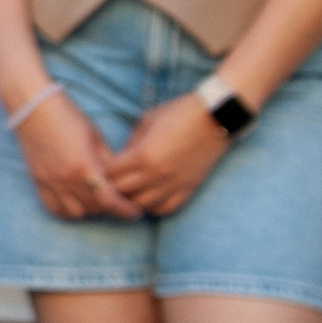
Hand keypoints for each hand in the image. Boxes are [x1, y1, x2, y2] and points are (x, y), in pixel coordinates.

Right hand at [14, 91, 142, 221]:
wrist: (34, 109)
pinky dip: (67, 210)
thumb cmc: (68, 117)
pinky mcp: (38, 182)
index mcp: (84, 166)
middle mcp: (66, 179)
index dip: (125, 209)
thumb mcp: (95, 138)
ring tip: (96, 199)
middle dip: (110, 207)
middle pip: (95, 208)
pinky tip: (75, 201)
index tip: (135, 212)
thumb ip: (108, 163)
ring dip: (89, 209)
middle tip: (118, 199)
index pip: (110, 200)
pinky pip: (54, 209)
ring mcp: (50, 183)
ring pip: (75, 213)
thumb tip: (120, 181)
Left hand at [105, 94, 231, 216]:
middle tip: (114, 180)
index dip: (104, 170)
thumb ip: (131, 142)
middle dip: (114, 186)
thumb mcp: (147, 121)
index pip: (110, 174)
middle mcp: (157, 174)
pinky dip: (154, 207)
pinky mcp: (189, 189)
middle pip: (122, 193)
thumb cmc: (180, 112)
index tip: (105, 166)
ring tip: (131, 190)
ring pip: (142, 205)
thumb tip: (120, 159)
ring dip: (132, 199)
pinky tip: (150, 197)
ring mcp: (174, 184)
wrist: (216, 117)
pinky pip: (166, 209)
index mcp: (143, 155)